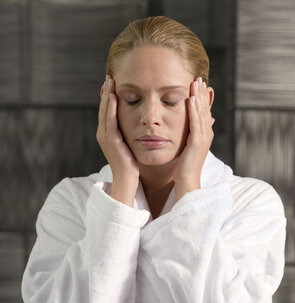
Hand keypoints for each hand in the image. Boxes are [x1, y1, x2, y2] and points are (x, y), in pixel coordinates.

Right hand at [96, 75, 139, 204]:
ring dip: (106, 96)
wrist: (128, 181)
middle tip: (109, 77)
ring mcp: (105, 137)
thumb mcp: (131, 145)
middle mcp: (103, 134)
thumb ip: (131, 133)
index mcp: (108, 134)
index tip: (112, 83)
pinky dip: (110, 108)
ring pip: (104, 112)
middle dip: (105, 92)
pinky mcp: (110, 141)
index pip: (108, 111)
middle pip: (103, 108)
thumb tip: (139, 123)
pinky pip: (109, 121)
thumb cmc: (132, 164)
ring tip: (109, 82)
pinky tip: (113, 97)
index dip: (108, 96)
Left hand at [173, 77, 214, 199]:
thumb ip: (188, 135)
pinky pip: (196, 122)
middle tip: (198, 78)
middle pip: (205, 109)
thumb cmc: (183, 167)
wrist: (186, 182)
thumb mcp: (186, 147)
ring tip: (195, 83)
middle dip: (201, 93)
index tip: (197, 84)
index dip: (201, 97)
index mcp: (204, 134)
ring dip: (199, 96)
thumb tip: (187, 129)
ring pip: (202, 113)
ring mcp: (204, 138)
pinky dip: (195, 110)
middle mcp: (206, 134)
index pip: (203, 111)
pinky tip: (192, 99)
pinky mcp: (198, 142)